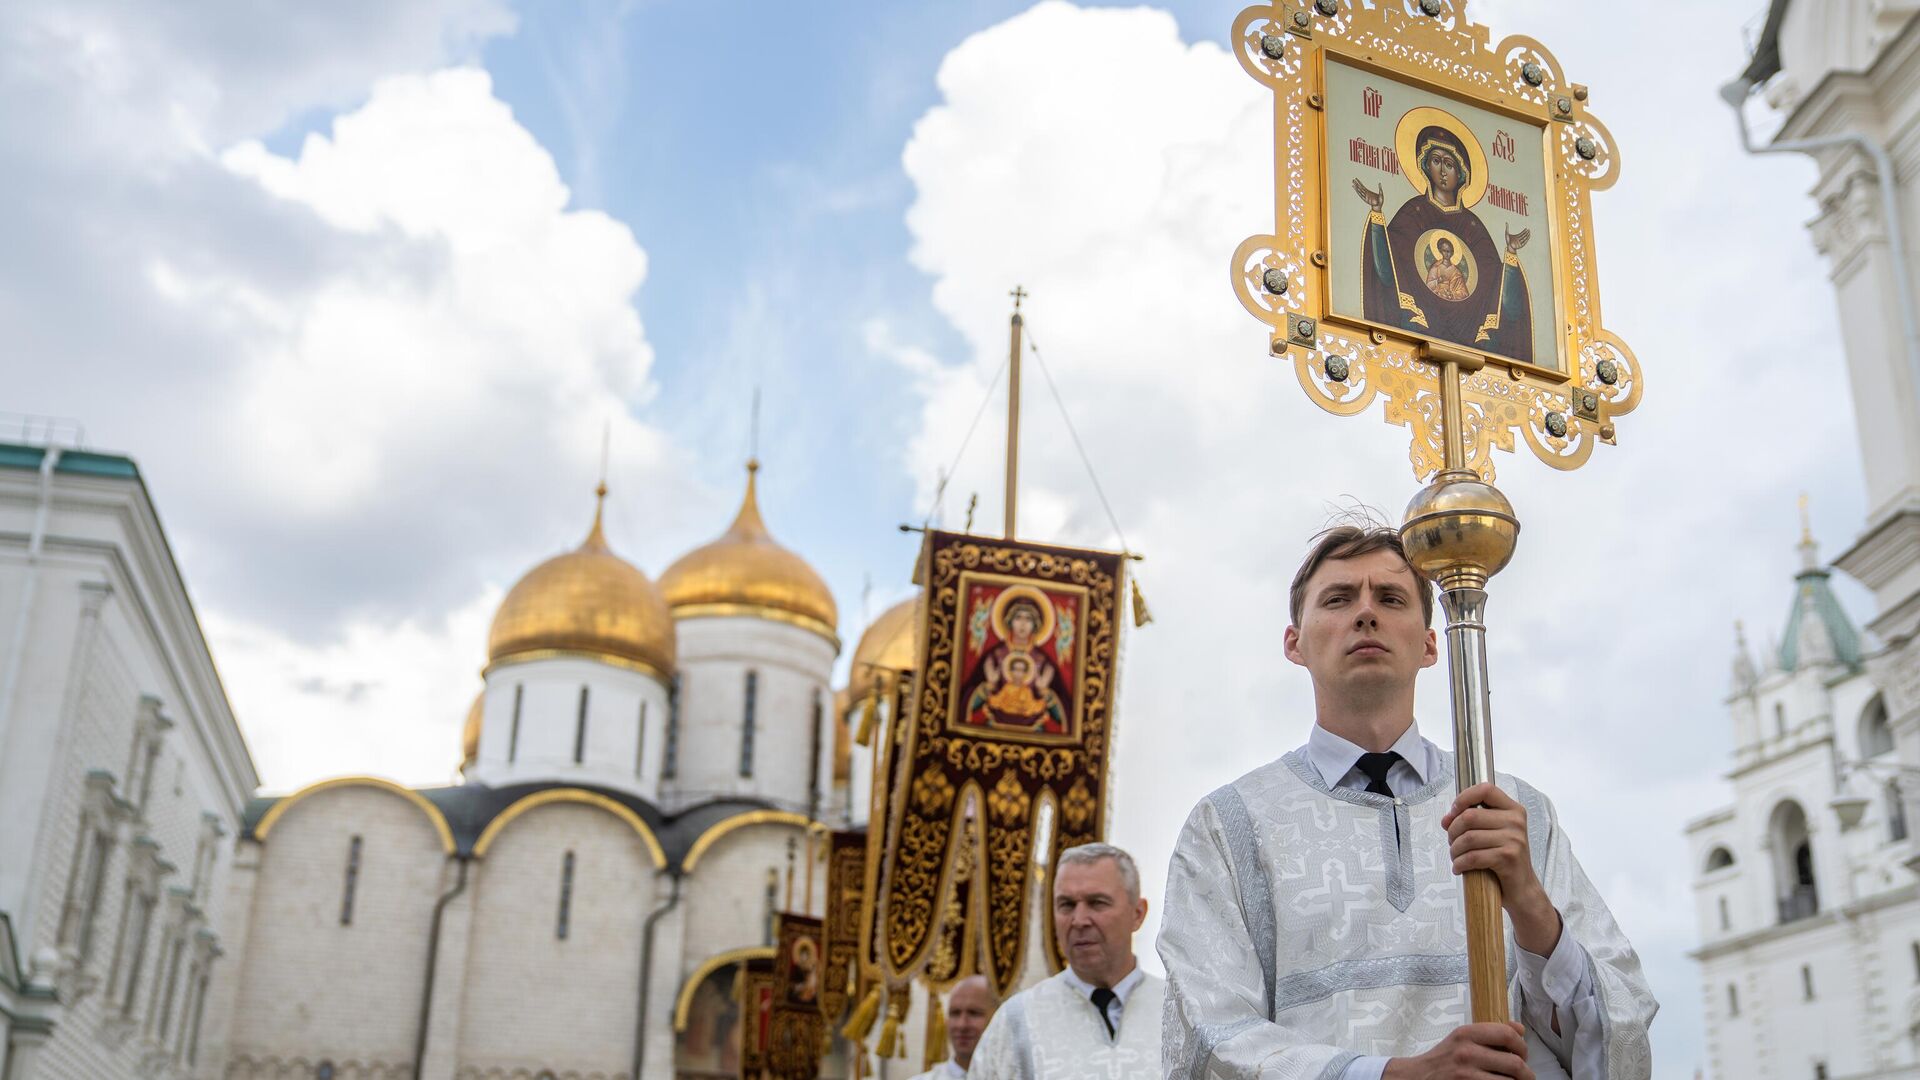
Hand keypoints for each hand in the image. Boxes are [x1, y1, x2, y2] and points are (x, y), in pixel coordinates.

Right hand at [1353, 178, 1384, 211]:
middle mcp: (1366, 193)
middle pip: (1360, 187)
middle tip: (1352, 179)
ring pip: (1359, 190)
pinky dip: (1357, 191)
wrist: (1379, 206)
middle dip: (1356, 183)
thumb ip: (1380, 188)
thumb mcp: (1381, 193)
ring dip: (1356, 186)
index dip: (1359, 182)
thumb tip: (1379, 183)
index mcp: (1368, 192)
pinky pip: (1360, 194)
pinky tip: (1355, 188)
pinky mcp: (1365, 198)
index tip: (1356, 179)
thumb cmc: (1380, 200)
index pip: (1362, 186)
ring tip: (1353, 183)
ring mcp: (1365, 196)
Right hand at [1384, 1023, 1533, 1079]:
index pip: (1508, 1034)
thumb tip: (1519, 1029)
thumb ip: (1490, 1033)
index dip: (1523, 1046)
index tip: (1523, 1054)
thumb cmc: (1443, 1060)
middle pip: (1515, 1062)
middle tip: (1525, 1076)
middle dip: (1526, 1073)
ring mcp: (1467, 1075)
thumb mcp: (1462, 1039)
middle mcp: (1466, 1053)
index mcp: (1466, 1034)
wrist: (1417, 1078)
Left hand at [1442, 783, 1560, 955]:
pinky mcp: (1509, 858)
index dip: (1463, 798)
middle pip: (1470, 816)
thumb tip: (1446, 820)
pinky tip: (1459, 868)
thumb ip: (1471, 822)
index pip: (1486, 789)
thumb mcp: (1491, 834)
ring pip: (1468, 838)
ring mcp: (1515, 839)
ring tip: (1456, 858)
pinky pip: (1473, 856)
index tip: (1453, 813)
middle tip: (1452, 844)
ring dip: (1454, 850)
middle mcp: (1516, 821)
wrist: (1522, 889)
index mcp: (1513, 810)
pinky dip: (1460, 864)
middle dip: (1452, 831)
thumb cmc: (1503, 859)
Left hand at [1504, 226, 1529, 253]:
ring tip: (1529, 232)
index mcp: (1516, 237)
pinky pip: (1525, 242)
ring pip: (1524, 238)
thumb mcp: (1506, 233)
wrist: (1508, 247)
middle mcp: (1518, 239)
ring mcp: (1520, 242)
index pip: (1521, 233)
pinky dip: (1527, 239)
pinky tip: (1528, 236)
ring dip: (1527, 235)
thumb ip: (1507, 228)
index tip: (1526, 228)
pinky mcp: (1521, 245)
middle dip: (1526, 233)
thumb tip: (1506, 222)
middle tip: (1529, 230)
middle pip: (1523, 235)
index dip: (1524, 231)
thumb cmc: (1507, 241)